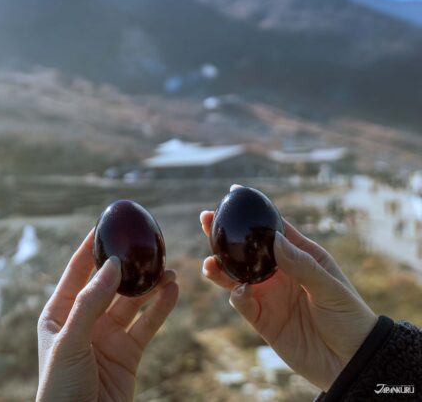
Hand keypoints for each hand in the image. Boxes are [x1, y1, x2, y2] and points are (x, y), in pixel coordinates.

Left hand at [37, 229, 178, 401]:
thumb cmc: (59, 388)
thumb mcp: (70, 340)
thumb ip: (90, 303)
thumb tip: (112, 264)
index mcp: (58, 313)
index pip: (76, 272)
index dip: (91, 248)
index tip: (106, 224)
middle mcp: (83, 321)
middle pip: (108, 284)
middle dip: (127, 264)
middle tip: (145, 242)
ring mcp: (106, 338)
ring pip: (131, 302)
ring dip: (148, 284)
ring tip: (166, 266)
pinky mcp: (128, 354)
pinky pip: (147, 324)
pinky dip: (160, 307)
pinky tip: (172, 289)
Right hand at [200, 186, 377, 390]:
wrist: (351, 362)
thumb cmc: (349, 318)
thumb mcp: (330, 288)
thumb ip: (301, 265)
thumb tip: (275, 240)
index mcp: (299, 257)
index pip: (272, 229)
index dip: (253, 213)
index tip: (232, 195)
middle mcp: (280, 273)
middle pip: (246, 249)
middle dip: (224, 235)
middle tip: (206, 221)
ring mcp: (268, 295)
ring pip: (235, 275)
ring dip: (220, 267)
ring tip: (209, 263)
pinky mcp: (262, 319)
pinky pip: (241, 303)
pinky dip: (236, 295)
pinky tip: (240, 291)